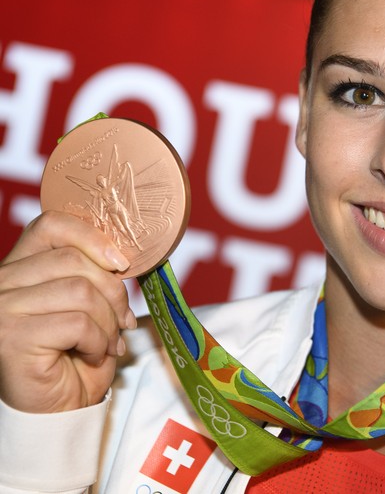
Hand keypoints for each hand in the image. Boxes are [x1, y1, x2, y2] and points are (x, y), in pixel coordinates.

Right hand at [0, 211, 133, 412]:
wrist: (59, 409)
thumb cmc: (77, 354)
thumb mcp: (90, 303)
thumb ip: (96, 273)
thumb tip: (121, 258)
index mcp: (21, 266)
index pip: (52, 225)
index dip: (92, 238)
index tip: (121, 263)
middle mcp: (3, 283)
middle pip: (74, 259)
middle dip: (113, 291)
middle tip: (122, 320)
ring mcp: (3, 309)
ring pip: (80, 290)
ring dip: (108, 320)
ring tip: (109, 341)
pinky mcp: (12, 338)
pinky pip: (77, 322)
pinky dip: (99, 340)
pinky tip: (95, 354)